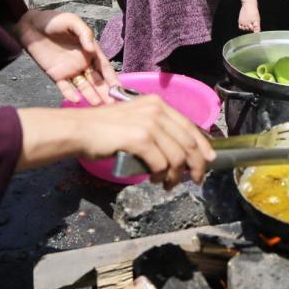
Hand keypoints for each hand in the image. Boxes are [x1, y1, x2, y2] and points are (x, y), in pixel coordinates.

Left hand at [15, 9, 118, 104]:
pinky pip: (65, 87)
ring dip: (91, 95)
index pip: (105, 67)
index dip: (112, 78)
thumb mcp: (72, 21)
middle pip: (97, 80)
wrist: (31, 25)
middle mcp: (83, 63)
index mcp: (90, 51)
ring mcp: (70, 70)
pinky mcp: (56, 75)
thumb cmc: (54, 20)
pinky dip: (70, 94)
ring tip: (98, 104)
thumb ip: (84, 33)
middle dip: (105, 92)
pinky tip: (77, 100)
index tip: (119, 89)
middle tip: (112, 103)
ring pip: (84, 86)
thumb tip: (92, 49)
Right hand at [17, 97, 216, 186]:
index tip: (209, 160)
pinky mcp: (140, 138)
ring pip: (177, 156)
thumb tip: (177, 153)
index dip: (203, 145)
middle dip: (196, 165)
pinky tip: (154, 179)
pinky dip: (161, 176)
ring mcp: (149, 123)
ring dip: (176, 175)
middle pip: (188, 142)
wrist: (79, 130)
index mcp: (157, 104)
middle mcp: (157, 110)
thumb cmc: (103, 130)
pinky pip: (161, 163)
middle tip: (195, 180)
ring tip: (168, 184)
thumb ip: (156, 131)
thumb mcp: (135, 122)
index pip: (189, 126)